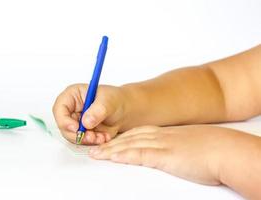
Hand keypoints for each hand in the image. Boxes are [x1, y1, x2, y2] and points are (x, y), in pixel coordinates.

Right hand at [53, 84, 129, 144]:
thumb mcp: (108, 101)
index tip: (75, 128)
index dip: (64, 120)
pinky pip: (83, 141)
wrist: (125, 111)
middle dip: (77, 134)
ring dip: (86, 139)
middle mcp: (72, 109)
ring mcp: (76, 122)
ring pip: (72, 136)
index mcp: (73, 95)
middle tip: (91, 137)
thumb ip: (97, 110)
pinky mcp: (83, 132)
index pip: (59, 109)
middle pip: (64, 126)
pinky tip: (104, 137)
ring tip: (101, 136)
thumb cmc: (116, 100)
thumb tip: (86, 121)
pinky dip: (93, 142)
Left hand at [89, 125, 256, 184]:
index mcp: (165, 134)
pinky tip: (112, 156)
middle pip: (129, 139)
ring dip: (110, 150)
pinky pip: (139, 154)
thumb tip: (173, 154)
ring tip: (95, 154)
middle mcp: (160, 137)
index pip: (137, 135)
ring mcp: (161, 145)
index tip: (110, 142)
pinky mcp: (165, 156)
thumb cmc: (212, 149)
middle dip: (110, 144)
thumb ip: (177, 147)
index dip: (121, 139)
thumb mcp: (189, 144)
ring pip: (129, 145)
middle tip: (95, 147)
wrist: (226, 149)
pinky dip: (123, 155)